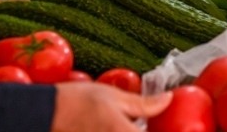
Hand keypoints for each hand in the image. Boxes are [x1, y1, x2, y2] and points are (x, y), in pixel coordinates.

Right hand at [51, 83, 170, 131]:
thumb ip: (144, 104)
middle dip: (149, 130)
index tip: (184, 130)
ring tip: (140, 126)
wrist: (42, 115)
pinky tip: (126, 128)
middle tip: (150, 123)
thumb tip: (168, 100)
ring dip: (136, 131)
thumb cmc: (76, 102)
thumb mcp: (114, 97)